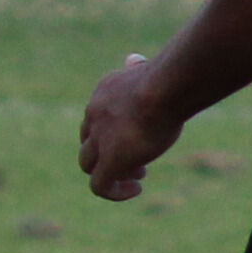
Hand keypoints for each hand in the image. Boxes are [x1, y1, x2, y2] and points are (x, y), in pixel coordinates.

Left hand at [77, 54, 185, 204]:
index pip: (96, 117)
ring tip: (138, 174)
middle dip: (108, 152)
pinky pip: (99, 186)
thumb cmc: (164, 78)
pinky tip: (135, 189)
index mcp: (102, 94)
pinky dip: (114, 192)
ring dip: (111, 172)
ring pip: (88, 165)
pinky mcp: (110, 161)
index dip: (113, 131)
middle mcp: (94, 116)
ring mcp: (99, 139)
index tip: (138, 135)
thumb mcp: (145, 69)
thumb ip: (137, 69)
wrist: (161, 89)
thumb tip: (134, 60)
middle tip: (138, 158)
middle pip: (87, 142)